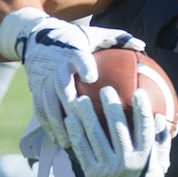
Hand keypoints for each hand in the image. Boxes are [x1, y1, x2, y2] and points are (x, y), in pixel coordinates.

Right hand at [22, 17, 144, 147]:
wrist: (37, 36)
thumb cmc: (75, 38)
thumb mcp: (94, 35)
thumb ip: (118, 39)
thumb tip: (143, 46)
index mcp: (72, 52)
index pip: (78, 58)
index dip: (84, 66)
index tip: (92, 77)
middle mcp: (55, 66)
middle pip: (61, 86)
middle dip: (70, 104)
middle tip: (84, 122)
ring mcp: (43, 79)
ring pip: (48, 102)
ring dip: (58, 123)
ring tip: (71, 142)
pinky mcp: (34, 88)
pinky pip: (40, 109)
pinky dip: (49, 126)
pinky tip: (60, 140)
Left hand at [65, 87, 171, 176]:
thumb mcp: (161, 164)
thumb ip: (162, 141)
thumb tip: (161, 117)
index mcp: (145, 158)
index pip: (145, 129)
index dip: (142, 110)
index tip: (138, 92)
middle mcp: (127, 162)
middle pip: (118, 129)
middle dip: (111, 107)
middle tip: (106, 90)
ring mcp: (108, 169)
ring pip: (96, 137)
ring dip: (88, 116)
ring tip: (81, 100)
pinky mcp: (91, 174)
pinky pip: (81, 150)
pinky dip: (76, 133)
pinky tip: (70, 119)